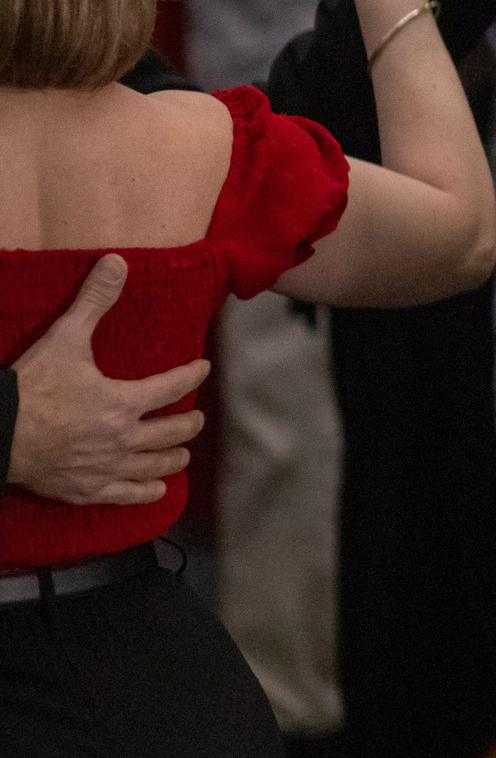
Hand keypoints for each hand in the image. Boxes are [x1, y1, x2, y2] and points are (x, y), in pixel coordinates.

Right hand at [8, 256, 208, 504]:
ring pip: (155, 466)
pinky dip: (146, 493)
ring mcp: (106, 467)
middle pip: (172, 432)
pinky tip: (158, 490)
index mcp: (123, 401)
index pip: (173, 386)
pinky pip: (126, 496)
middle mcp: (122, 437)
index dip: (192, 375)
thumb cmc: (31, 387)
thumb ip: (94, 301)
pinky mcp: (85, 490)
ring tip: (181, 452)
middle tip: (195, 418)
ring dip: (173, 457)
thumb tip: (117, 261)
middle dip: (188, 423)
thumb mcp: (63, 338)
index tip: (202, 369)